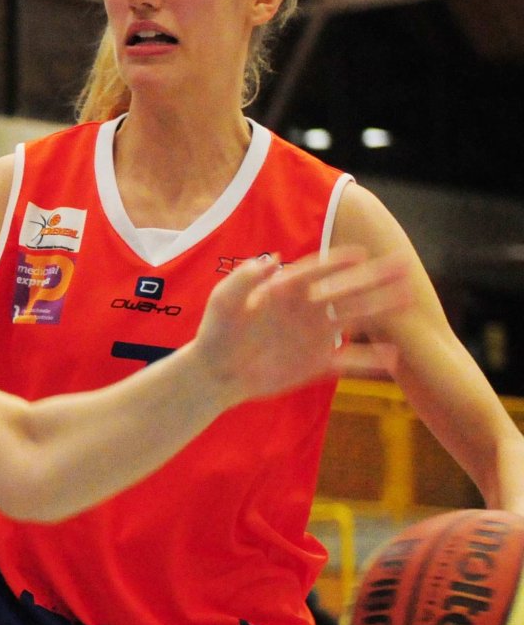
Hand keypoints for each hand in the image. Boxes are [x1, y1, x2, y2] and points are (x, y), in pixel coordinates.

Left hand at [192, 248, 409, 403]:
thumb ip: (244, 279)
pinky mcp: (316, 363)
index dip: (337, 261)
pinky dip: (370, 360)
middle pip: (345, 289)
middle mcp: (306, 309)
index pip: (316, 271)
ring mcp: (314, 335)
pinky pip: (349, 360)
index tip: (360, 252)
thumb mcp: (223, 301)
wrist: (216, 372)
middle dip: (373, 278)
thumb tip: (271, 260)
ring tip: (408, 299)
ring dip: (381, 309)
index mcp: (285, 290)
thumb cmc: (216, 333)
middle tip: (403, 265)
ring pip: (354, 319)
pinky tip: (394, 357)